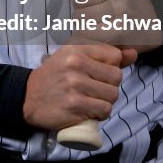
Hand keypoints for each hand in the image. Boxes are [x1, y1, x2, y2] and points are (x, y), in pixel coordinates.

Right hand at [22, 42, 138, 130]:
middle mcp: (76, 64)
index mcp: (77, 48)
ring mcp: (75, 85)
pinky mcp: (75, 106)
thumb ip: (104, 55)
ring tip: (92, 101)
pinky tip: (90, 111)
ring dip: (105, 101)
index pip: (114, 55)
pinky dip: (100, 114)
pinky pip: (104, 110)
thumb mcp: (74, 57)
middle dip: (109, 86)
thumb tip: (134, 53)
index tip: (101, 74)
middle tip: (95, 90)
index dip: (112, 67)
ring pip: (112, 95)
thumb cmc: (55, 76)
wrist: (27, 97)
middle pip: (116, 77)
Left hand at [64, 0, 162, 52]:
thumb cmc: (126, 1)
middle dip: (82, 8)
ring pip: (79, 16)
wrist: (151, 27)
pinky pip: (87, 32)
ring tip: (96, 24)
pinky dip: (88, 36)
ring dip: (83, 23)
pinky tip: (98, 35)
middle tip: (95, 13)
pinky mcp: (120, 31)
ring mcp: (122, 9)